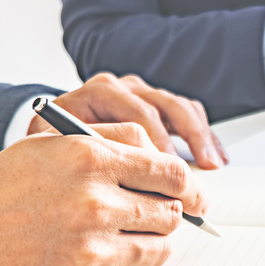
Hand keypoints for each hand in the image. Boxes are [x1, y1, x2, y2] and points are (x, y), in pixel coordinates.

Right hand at [0, 122, 206, 265]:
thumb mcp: (50, 145)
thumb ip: (109, 142)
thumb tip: (162, 157)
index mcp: (88, 158)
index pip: (170, 172)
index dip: (191, 185)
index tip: (196, 193)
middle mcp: (94, 203)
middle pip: (170, 212)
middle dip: (167, 212)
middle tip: (152, 213)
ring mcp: (91, 248)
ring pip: (159, 247)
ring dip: (151, 241)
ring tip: (123, 233)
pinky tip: (103, 254)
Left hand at [27, 72, 226, 168]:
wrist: (49, 132)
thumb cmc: (51, 144)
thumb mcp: (54, 147)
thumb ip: (85, 154)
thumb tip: (124, 178)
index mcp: (100, 91)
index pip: (139, 112)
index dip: (159, 143)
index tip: (168, 172)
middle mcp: (124, 87)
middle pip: (166, 105)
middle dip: (188, 138)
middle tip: (199, 171)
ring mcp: (143, 93)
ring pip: (182, 106)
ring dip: (202, 136)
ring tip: (213, 165)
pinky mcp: (158, 104)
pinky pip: (189, 112)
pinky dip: (204, 134)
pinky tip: (215, 157)